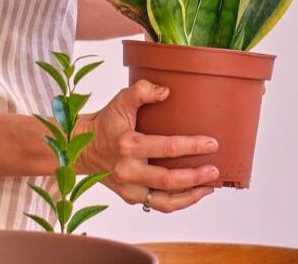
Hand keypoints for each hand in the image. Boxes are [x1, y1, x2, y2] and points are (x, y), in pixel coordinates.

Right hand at [79, 79, 219, 213]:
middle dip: (195, 177)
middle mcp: (128, 169)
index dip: (192, 146)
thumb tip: (166, 92)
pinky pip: (157, 205)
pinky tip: (193, 194)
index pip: (166, 148)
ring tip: (209, 187)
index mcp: (128, 144)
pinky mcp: (130, 197)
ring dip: (191, 196)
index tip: (212, 144)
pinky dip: (178, 203)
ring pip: (164, 201)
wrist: (83, 146)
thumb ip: (142, 90)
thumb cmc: (106, 122)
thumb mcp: (121, 100)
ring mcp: (129, 186)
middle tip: (214, 171)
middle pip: (168, 180)